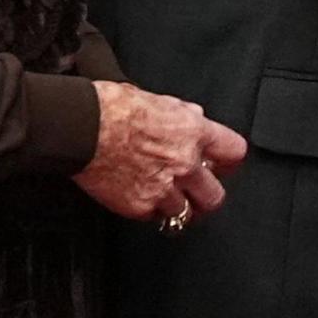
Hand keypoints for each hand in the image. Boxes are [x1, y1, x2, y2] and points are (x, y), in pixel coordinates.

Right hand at [73, 82, 248, 228]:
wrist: (82, 128)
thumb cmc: (113, 108)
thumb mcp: (160, 100)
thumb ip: (183, 116)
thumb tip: (192, 119)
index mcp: (194, 132)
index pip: (235, 152)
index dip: (229, 161)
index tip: (223, 166)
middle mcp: (185, 163)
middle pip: (215, 196)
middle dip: (206, 196)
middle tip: (197, 194)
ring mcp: (163, 189)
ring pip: (185, 213)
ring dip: (177, 207)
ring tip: (167, 201)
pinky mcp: (139, 206)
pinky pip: (154, 217)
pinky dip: (149, 211)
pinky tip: (140, 197)